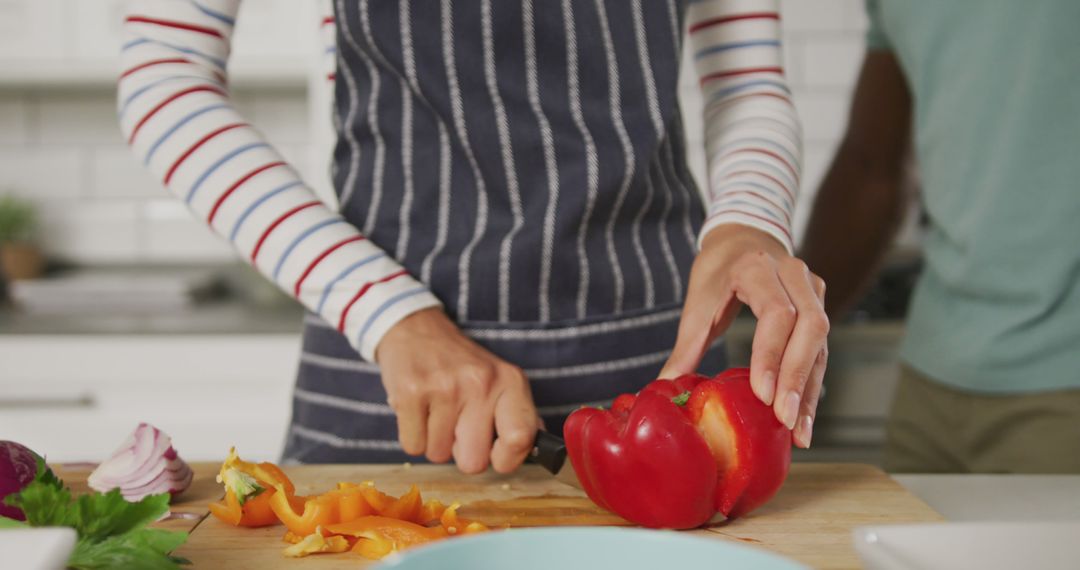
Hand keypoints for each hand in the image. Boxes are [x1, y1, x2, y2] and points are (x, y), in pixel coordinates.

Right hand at [375, 308, 541, 473]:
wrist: (417, 330)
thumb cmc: (460, 365)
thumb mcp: (499, 379)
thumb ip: (518, 415)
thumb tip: (536, 449)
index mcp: (510, 381)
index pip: (521, 438)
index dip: (507, 459)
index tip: (496, 454)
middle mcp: (480, 383)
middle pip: (474, 462)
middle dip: (462, 453)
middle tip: (458, 426)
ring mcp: (444, 387)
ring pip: (439, 455)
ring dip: (435, 441)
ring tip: (436, 411)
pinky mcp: (411, 392)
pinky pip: (413, 446)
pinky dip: (414, 436)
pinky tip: (420, 410)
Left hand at [659, 224, 828, 448]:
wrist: (744, 238)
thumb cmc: (717, 272)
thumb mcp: (698, 304)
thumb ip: (686, 347)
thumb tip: (664, 388)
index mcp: (758, 268)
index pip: (776, 313)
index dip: (770, 354)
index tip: (762, 394)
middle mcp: (794, 275)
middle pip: (810, 328)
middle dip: (797, 378)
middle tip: (784, 420)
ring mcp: (812, 289)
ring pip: (821, 343)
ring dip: (810, 390)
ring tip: (799, 432)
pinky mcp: (819, 306)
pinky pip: (821, 349)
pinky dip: (812, 385)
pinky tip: (803, 418)